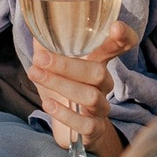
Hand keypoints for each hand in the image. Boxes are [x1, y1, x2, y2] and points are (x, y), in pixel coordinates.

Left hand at [27, 20, 132, 156]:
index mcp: (98, 63)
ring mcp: (101, 108)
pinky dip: (65, 114)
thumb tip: (33, 26)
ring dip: (61, 85)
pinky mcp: (94, 130)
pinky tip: (48, 104)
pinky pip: (86, 124)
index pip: (120, 47)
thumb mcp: (55, 66)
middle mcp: (104, 85)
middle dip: (67, 65)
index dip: (123, 37)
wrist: (73, 129)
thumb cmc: (64, 89)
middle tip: (40, 58)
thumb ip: (47, 46)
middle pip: (98, 72)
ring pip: (90, 97)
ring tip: (36, 75)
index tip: (116, 27)